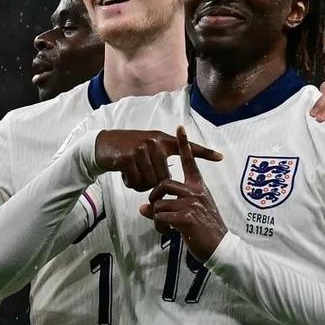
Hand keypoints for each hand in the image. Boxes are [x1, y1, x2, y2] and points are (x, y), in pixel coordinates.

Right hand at [95, 129, 222, 191]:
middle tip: (141, 176)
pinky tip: (125, 174)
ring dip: (141, 184)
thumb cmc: (128, 150)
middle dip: (154, 184)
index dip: (205, 152)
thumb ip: (162, 156)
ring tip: (133, 174)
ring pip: (151, 182)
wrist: (103, 146)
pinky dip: (131, 184)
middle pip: (165, 178)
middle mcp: (154, 142)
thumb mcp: (147, 147)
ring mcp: (141, 149)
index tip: (221, 157)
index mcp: (162, 140)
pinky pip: (137, 183)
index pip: (187, 147)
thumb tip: (172, 178)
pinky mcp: (128, 158)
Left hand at [139, 126, 227, 261]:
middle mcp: (195, 192)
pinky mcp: (186, 218)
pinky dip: (160, 226)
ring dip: (156, 217)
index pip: (191, 162)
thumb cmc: (205, 231)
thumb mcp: (190, 214)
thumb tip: (145, 208)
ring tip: (164, 227)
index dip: (185, 144)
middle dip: (154, 196)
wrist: (220, 247)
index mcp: (199, 188)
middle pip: (163, 183)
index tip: (180, 127)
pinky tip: (168, 233)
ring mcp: (191, 204)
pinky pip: (161, 217)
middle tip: (154, 208)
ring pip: (159, 203)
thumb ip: (169, 207)